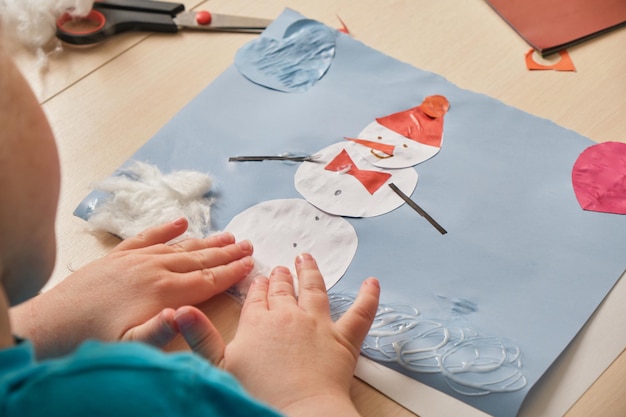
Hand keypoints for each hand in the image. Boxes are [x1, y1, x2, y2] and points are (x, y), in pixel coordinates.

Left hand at [10, 218, 253, 357]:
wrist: (52, 323)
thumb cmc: (94, 339)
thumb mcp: (129, 344)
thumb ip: (159, 330)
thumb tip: (185, 314)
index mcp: (162, 290)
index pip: (206, 279)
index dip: (231, 271)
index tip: (250, 263)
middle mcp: (153, 268)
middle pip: (199, 258)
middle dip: (226, 252)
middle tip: (248, 244)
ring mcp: (136, 259)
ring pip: (180, 246)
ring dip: (206, 240)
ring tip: (228, 235)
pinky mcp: (119, 256)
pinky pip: (148, 237)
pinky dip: (167, 228)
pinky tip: (182, 222)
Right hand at [178, 253, 379, 416]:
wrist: (298, 412)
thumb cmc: (258, 394)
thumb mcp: (219, 367)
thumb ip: (200, 336)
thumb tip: (180, 310)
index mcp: (259, 321)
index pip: (258, 297)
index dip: (259, 286)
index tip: (261, 277)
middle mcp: (289, 315)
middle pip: (284, 289)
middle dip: (282, 276)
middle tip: (282, 267)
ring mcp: (318, 324)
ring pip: (315, 289)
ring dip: (312, 272)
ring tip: (308, 258)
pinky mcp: (344, 339)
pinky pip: (360, 313)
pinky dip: (369, 296)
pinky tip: (373, 282)